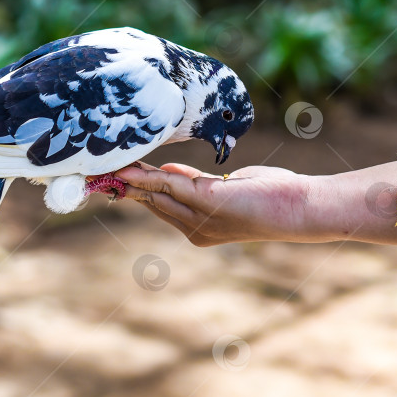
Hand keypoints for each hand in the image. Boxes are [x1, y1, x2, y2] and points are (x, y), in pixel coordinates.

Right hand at [115, 162, 314, 245]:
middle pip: (149, 203)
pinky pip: (169, 186)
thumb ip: (197, 183)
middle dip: (123, 186)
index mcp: (198, 229)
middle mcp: (194, 230)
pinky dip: (146, 177)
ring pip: (154, 195)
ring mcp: (200, 220)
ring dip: (128, 179)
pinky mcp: (208, 202)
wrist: (302, 208)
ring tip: (104, 166)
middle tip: (95, 171)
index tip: (111, 177)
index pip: (158, 206)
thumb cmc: (273, 195)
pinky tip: (128, 169)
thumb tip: (168, 171)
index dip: (134, 191)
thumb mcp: (228, 188)